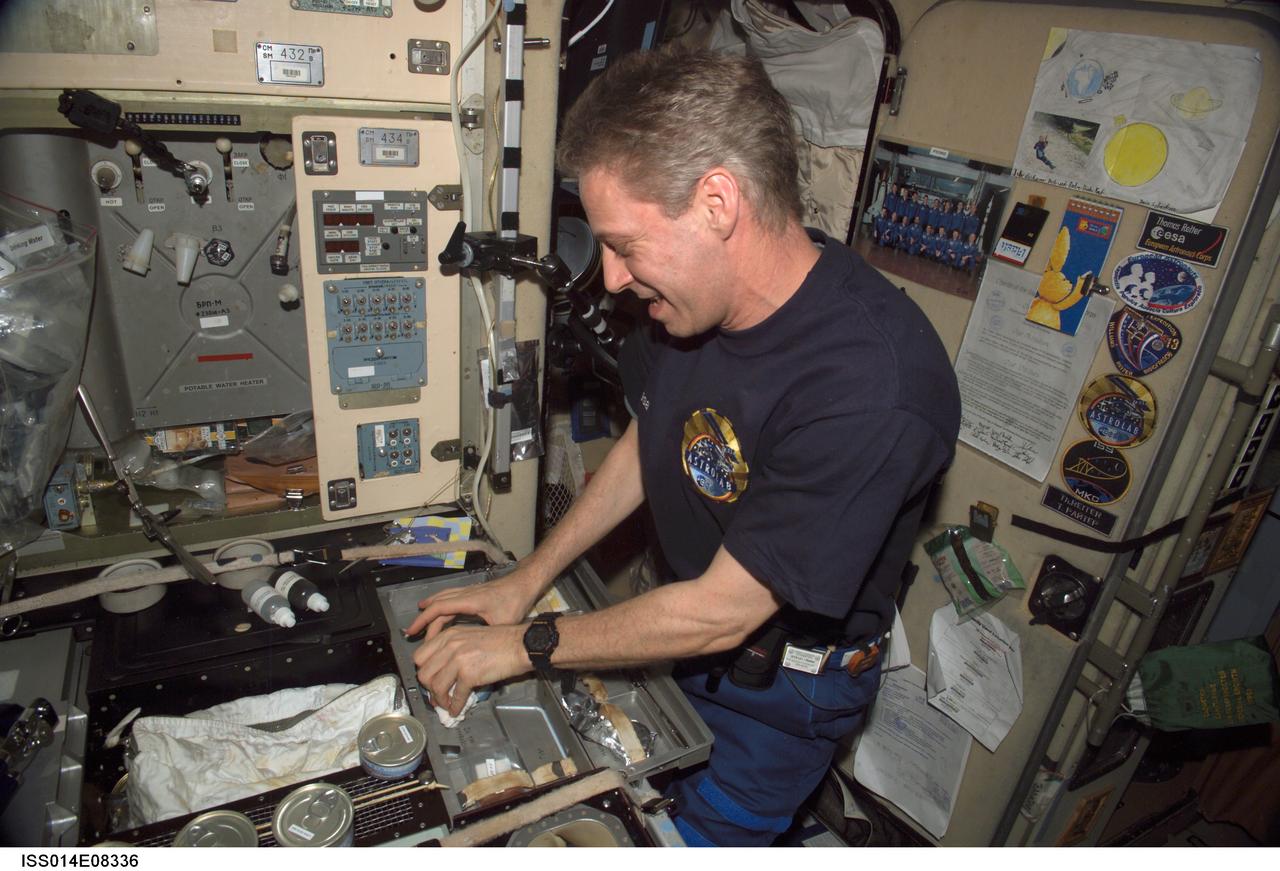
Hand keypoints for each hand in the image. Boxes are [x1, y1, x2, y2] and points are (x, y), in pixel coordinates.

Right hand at [404, 570, 540, 641]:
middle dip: (423, 618)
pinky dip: (440, 603)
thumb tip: (477, 656)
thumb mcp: (503, 622)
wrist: (525, 583)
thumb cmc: (516, 601)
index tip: (413, 631)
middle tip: (411, 632)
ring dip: (430, 608)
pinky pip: (451, 597)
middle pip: (437, 604)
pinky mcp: (474, 593)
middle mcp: (465, 594)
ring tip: (419, 621)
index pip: (439, 609)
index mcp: (469, 601)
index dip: (424, 620)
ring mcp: (469, 592)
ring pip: (443, 598)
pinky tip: (440, 611)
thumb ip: (487, 638)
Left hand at [412, 624, 528, 715]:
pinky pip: (455, 696)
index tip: (430, 679)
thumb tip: (443, 670)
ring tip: (446, 704)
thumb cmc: (502, 640)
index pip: (420, 656)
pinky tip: (457, 710)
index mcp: (448, 635)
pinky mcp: (469, 674)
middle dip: (428, 688)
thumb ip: (452, 649)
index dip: (424, 671)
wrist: (521, 644)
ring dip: (439, 700)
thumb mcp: (470, 636)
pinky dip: (454, 706)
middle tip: (436, 694)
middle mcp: (450, 645)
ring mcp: (458, 659)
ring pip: (435, 686)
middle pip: (424, 673)